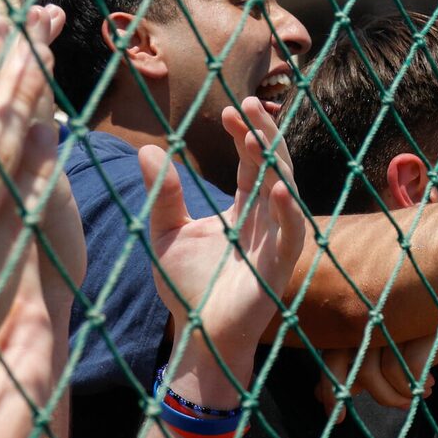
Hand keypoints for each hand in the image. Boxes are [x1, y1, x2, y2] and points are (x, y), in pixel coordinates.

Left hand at [151, 96, 311, 394]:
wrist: (197, 334)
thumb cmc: (187, 286)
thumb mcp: (165, 232)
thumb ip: (162, 194)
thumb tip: (147, 150)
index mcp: (244, 208)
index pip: (251, 162)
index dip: (244, 134)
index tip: (228, 110)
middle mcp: (266, 220)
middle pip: (274, 166)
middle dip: (265, 134)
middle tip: (249, 103)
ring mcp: (276, 242)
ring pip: (287, 192)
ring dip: (276, 163)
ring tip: (258, 134)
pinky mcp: (278, 269)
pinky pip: (290, 235)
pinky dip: (286, 211)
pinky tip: (276, 187)